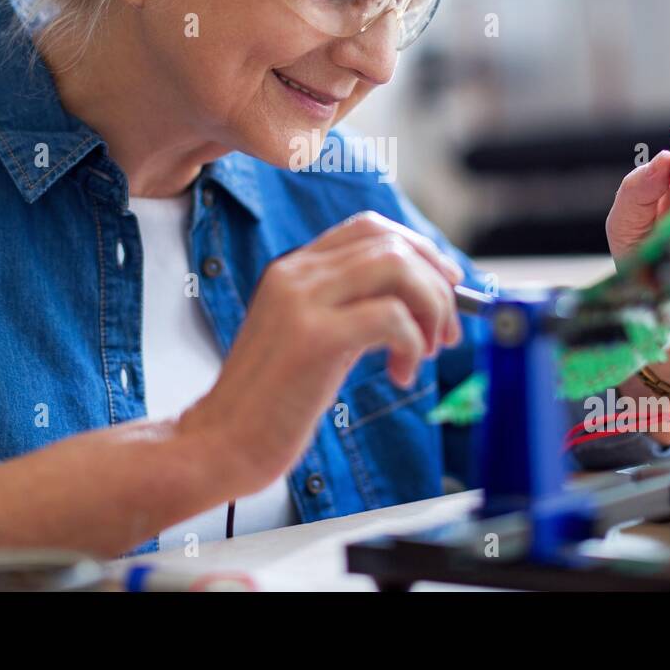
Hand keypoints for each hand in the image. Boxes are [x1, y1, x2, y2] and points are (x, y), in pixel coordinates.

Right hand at [178, 210, 463, 494]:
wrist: (221, 442)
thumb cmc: (271, 402)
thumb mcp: (311, 338)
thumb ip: (352, 310)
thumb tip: (419, 301)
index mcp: (293, 269)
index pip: (369, 227)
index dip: (419, 249)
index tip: (447, 283)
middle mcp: (296, 274)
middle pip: (391, 243)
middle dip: (436, 283)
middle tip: (448, 330)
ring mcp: (302, 301)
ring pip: (397, 268)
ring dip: (431, 308)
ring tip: (427, 351)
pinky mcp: (313, 338)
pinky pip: (390, 317)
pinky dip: (413, 343)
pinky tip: (402, 375)